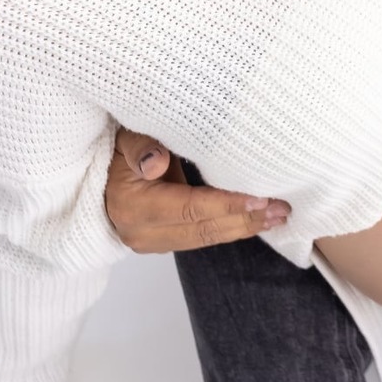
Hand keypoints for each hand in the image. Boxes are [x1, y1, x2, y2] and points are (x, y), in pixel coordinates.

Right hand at [106, 126, 290, 253]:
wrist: (98, 179)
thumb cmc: (116, 151)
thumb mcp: (125, 138)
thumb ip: (140, 147)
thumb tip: (157, 162)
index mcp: (133, 206)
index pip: (189, 208)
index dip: (226, 204)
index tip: (260, 198)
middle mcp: (142, 232)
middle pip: (203, 229)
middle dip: (245, 220)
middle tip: (282, 209)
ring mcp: (153, 243)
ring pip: (206, 238)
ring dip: (243, 227)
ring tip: (278, 217)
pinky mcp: (163, 243)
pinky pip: (201, 238)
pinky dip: (230, 228)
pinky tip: (256, 221)